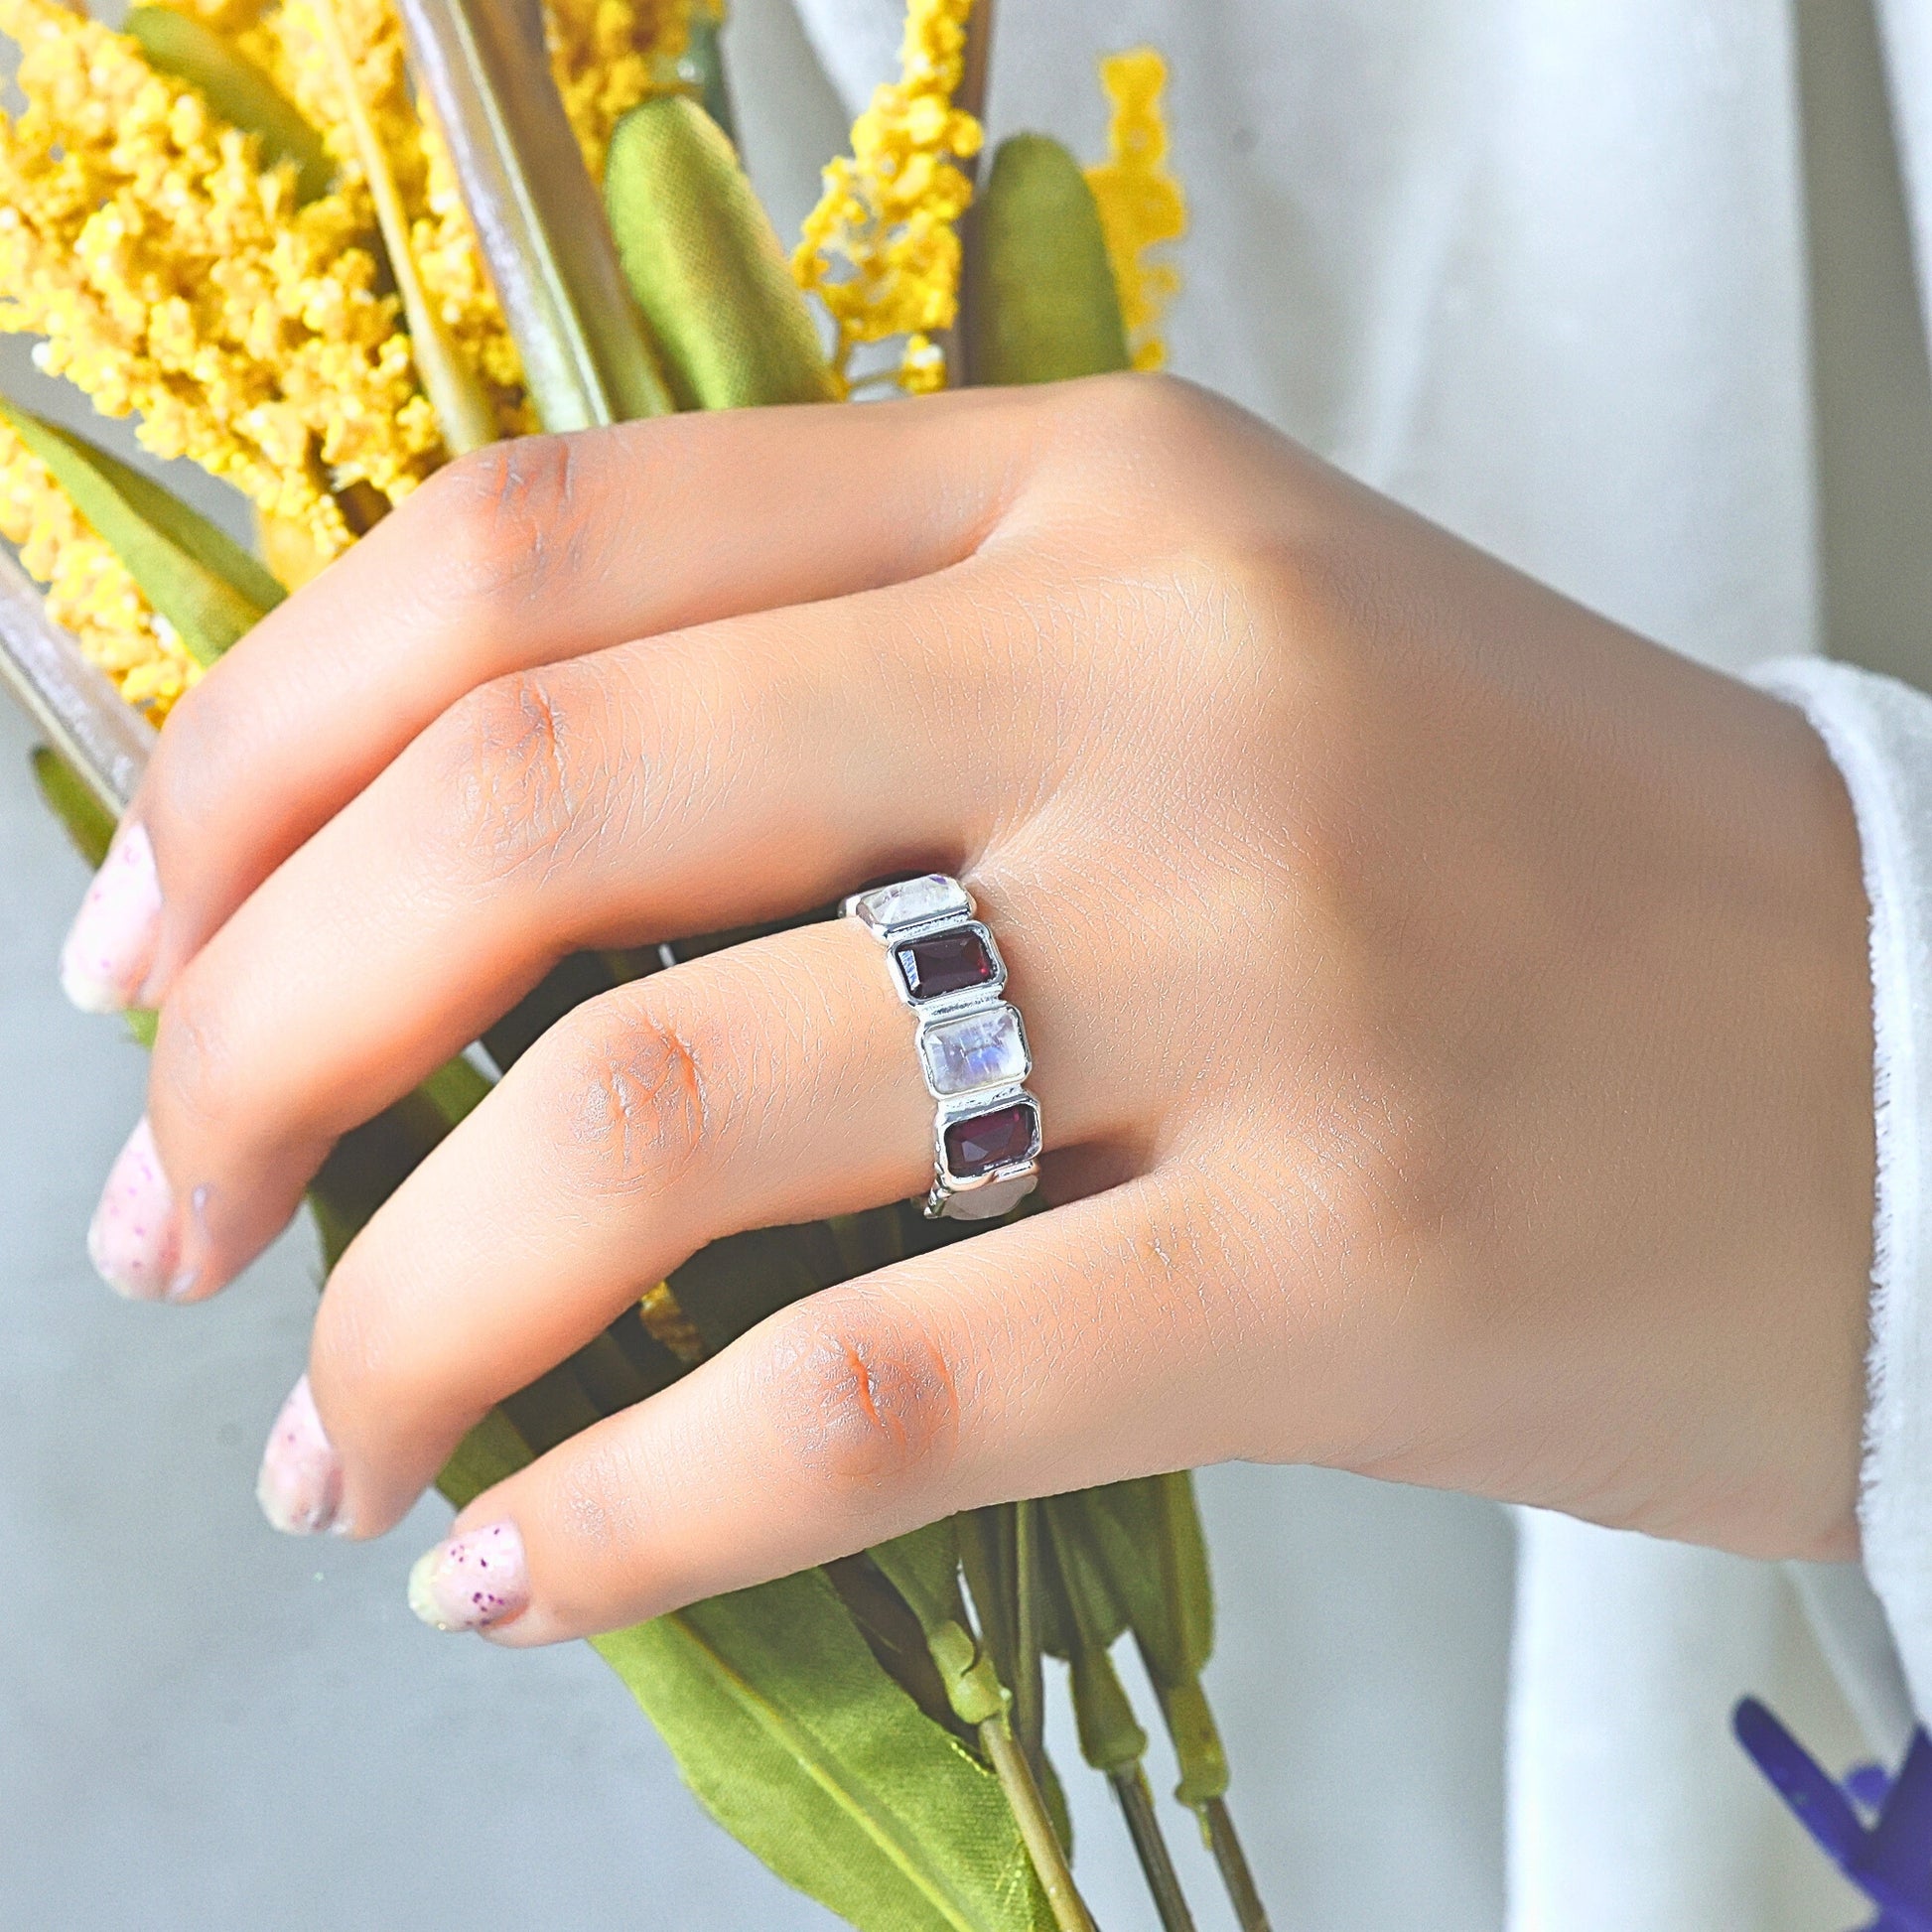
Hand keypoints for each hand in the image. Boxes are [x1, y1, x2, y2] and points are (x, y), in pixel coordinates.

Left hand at [67, 375, 1874, 1641]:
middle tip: (163, 1215)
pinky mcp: (1339, 1256)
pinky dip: (636, 1505)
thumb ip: (855, 696)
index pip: (538, 547)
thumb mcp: (1188, 662)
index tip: (146, 944)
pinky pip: (873, 1394)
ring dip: (405, 1311)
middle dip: (256, 1033)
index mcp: (1085, 492)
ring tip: (334, 1436)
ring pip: (658, 1117)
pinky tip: (530, 1567)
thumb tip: (464, 878)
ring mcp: (1259, 960)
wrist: (1891, 1039)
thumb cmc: (1507, 855)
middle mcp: (1152, 677)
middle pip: (529, 802)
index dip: (263, 747)